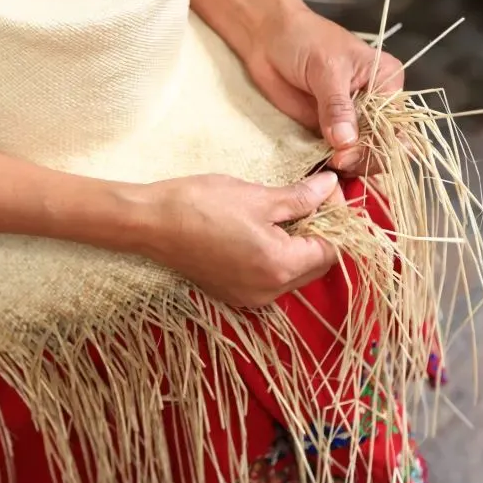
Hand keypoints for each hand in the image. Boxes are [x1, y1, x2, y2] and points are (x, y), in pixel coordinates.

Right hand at [137, 171, 342, 306]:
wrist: (149, 223)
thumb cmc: (200, 205)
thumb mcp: (257, 196)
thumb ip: (301, 197)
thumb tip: (331, 186)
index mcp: (280, 267)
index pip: (331, 248)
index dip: (333, 218)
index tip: (323, 190)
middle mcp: (269, 291)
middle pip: (316, 265)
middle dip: (318, 232)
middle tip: (306, 198)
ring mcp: (249, 296)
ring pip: (293, 273)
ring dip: (297, 245)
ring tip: (282, 212)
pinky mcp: (232, 292)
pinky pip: (270, 278)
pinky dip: (275, 256)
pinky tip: (260, 230)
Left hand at [243, 6, 404, 174]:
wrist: (267, 37)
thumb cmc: (303, 39)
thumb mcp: (326, 69)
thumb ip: (337, 106)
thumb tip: (347, 141)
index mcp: (385, 81)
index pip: (395, 123)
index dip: (379, 144)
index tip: (350, 153)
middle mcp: (373, 103)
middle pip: (382, 144)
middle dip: (364, 158)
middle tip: (338, 161)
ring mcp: (349, 119)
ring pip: (360, 154)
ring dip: (348, 165)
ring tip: (329, 165)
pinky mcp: (325, 130)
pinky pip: (334, 154)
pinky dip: (329, 164)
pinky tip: (321, 169)